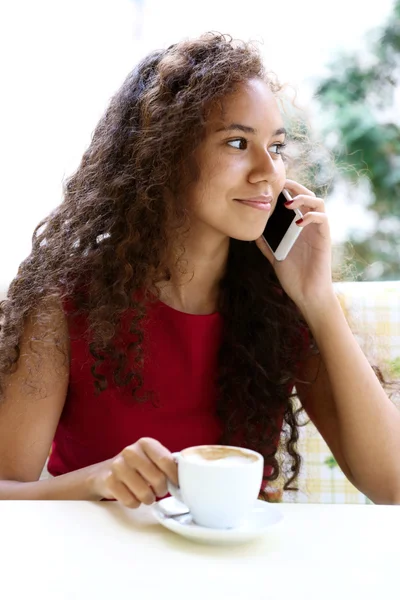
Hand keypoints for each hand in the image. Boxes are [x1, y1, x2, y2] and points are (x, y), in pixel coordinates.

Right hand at [90, 438, 177, 507]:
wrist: (105, 472)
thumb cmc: (137, 467)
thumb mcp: (151, 459)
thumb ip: (167, 463)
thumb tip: (188, 475)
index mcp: (146, 443)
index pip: (166, 461)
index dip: (175, 477)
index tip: (177, 485)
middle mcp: (131, 451)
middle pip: (158, 479)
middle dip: (162, 490)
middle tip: (159, 491)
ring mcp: (118, 466)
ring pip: (144, 493)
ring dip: (148, 499)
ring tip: (146, 495)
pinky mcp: (109, 481)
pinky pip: (130, 501)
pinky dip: (135, 504)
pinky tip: (132, 497)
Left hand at [256, 179, 332, 309]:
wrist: (307, 294)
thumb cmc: (293, 276)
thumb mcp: (274, 256)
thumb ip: (266, 243)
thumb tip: (252, 231)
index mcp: (297, 226)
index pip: (294, 200)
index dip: (285, 189)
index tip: (270, 186)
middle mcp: (309, 225)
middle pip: (306, 194)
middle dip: (294, 186)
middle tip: (279, 184)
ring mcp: (318, 230)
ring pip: (318, 201)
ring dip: (303, 197)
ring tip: (288, 203)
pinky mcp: (325, 238)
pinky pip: (323, 218)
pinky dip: (311, 215)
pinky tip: (298, 222)